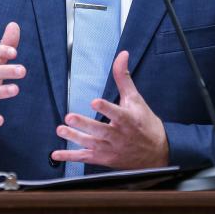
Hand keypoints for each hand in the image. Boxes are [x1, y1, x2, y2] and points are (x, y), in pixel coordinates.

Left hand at [51, 50, 169, 168]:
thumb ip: (124, 78)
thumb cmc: (145, 124)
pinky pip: (85, 158)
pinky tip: (57, 154)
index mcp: (128, 120)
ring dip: (74, 138)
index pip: (117, 114)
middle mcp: (119, 136)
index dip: (106, 108)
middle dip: (85, 124)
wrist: (157, 152)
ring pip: (91, 144)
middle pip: (100, 130)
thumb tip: (122, 55)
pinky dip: (70, 157)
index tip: (95, 102)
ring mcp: (111, 149)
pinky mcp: (104, 158)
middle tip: (70, 117)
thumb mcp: (136, 99)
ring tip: (61, 130)